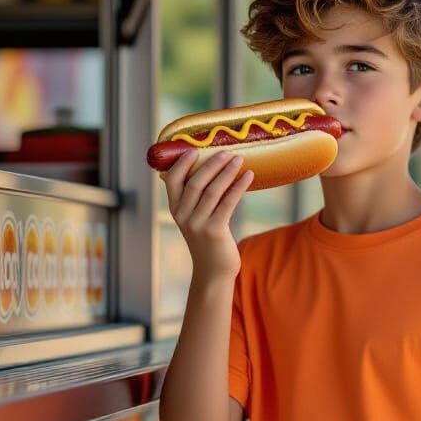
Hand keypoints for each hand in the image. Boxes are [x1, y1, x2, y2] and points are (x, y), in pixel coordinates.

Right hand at [163, 148, 252, 278]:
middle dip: (211, 164)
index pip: (172, 181)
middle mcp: (183, 216)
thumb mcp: (197, 219)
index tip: (194, 149)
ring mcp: (198, 224)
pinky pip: (228, 202)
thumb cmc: (209, 241)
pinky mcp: (214, 231)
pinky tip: (248, 176)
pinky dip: (238, 186)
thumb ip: (199, 200)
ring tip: (239, 159)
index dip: (182, 164)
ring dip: (227, 171)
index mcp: (176, 210)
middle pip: (195, 182)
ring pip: (213, 190)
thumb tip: (217, 170)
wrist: (213, 271)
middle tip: (226, 151)